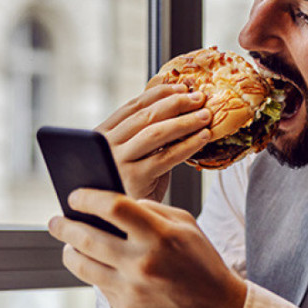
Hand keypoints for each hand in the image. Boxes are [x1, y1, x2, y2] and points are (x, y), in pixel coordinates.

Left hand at [47, 188, 246, 307]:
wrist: (217, 307)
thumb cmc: (201, 260)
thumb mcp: (186, 225)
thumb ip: (152, 209)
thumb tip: (113, 203)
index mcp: (160, 235)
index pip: (112, 207)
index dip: (87, 198)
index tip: (75, 196)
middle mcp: (142, 262)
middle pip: (86, 237)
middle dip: (64, 225)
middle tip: (56, 220)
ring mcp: (132, 288)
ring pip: (82, 265)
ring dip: (69, 250)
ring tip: (69, 244)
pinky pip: (98, 285)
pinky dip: (94, 272)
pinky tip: (96, 265)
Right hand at [98, 84, 213, 201]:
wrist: (119, 221)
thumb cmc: (131, 185)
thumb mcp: (133, 156)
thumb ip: (144, 135)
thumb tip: (178, 105)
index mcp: (102, 134)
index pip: (132, 106)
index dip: (159, 94)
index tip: (181, 86)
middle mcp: (105, 145)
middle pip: (145, 116)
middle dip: (175, 104)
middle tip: (199, 98)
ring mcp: (118, 161)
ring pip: (154, 133)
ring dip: (184, 121)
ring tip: (205, 115)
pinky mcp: (133, 179)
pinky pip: (166, 157)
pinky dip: (187, 144)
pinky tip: (203, 137)